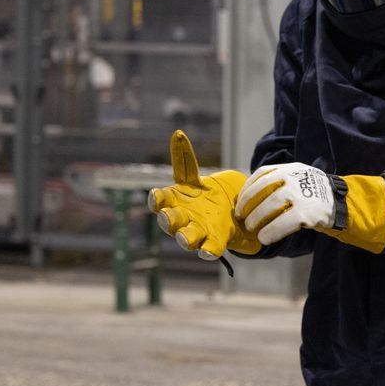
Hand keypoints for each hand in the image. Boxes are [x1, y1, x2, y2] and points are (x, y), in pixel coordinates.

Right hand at [148, 130, 259, 259]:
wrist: (228, 212)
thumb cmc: (202, 197)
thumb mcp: (193, 179)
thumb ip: (184, 160)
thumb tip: (178, 133)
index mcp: (173, 203)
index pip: (159, 201)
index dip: (157, 199)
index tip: (156, 196)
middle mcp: (181, 220)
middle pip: (169, 222)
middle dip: (167, 219)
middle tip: (167, 216)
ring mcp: (196, 232)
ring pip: (186, 238)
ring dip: (184, 238)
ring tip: (185, 239)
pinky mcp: (213, 241)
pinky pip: (208, 249)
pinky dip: (207, 251)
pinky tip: (207, 251)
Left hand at [235, 162, 335, 245]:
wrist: (342, 201)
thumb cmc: (314, 193)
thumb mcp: (299, 177)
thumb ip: (280, 180)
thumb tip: (250, 196)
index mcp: (290, 169)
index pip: (262, 174)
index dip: (248, 188)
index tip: (240, 201)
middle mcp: (295, 178)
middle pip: (263, 191)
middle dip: (248, 206)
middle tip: (242, 218)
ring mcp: (301, 195)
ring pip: (270, 206)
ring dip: (256, 218)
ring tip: (252, 228)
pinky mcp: (307, 213)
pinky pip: (282, 223)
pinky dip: (270, 232)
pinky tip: (264, 238)